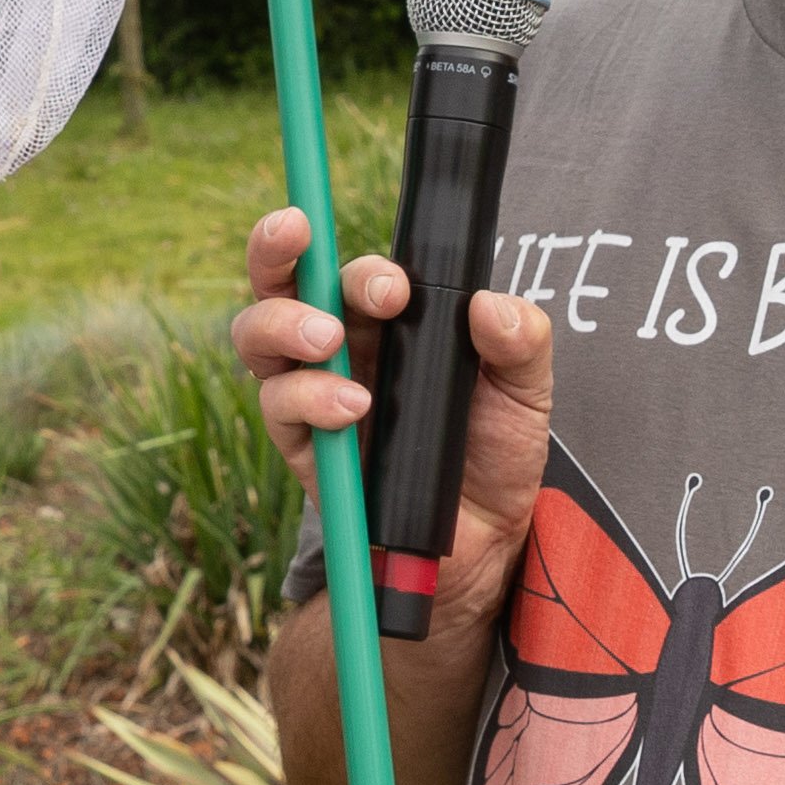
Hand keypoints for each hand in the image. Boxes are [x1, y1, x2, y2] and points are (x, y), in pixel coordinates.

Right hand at [229, 207, 554, 638]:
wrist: (483, 537)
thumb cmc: (493, 448)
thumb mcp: (526, 390)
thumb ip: (522, 341)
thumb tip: (490, 306)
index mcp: (387, 317)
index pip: (350, 267)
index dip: (358, 263)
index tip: (394, 287)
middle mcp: (340, 344)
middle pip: (280, 281)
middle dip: (275, 253)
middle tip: (303, 246)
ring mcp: (313, 392)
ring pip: (258, 338)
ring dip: (283, 326)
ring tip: (327, 342)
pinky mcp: (303, 445)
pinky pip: (280, 409)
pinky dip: (308, 399)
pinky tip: (351, 410)